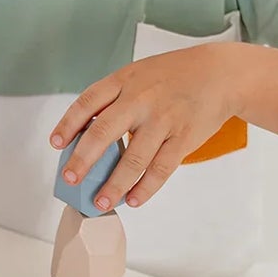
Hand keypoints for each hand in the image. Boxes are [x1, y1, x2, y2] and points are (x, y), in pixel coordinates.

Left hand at [52, 43, 242, 211]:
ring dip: (114, 185)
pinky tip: (133, 200)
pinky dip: (145, 187)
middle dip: (83, 160)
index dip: (68, 124)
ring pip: (133, 159)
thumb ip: (112, 99)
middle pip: (104, 132)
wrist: (221, 74)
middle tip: (70, 180)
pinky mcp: (184, 138)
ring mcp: (163, 120)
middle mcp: (141, 99)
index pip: (87, 102)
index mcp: (124, 80)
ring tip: (100, 202)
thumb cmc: (172, 77)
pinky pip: (161, 168)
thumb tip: (82, 133)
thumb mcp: (137, 75)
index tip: (56, 144)